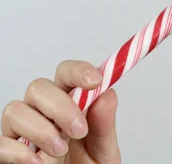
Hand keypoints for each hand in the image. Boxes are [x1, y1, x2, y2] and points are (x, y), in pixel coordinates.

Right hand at [0, 60, 120, 162]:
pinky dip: (18, 150)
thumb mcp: (103, 151)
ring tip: (60, 150)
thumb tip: (108, 94)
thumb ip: (104, 126)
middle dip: (60, 106)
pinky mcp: (8, 153)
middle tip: (79, 130)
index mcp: (70, 104)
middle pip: (38, 87)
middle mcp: (43, 112)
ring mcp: (23, 132)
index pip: (66, 73)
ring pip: (15, 110)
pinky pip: (1, 142)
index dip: (78, 71)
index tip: (95, 81)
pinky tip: (38, 161)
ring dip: (41, 129)